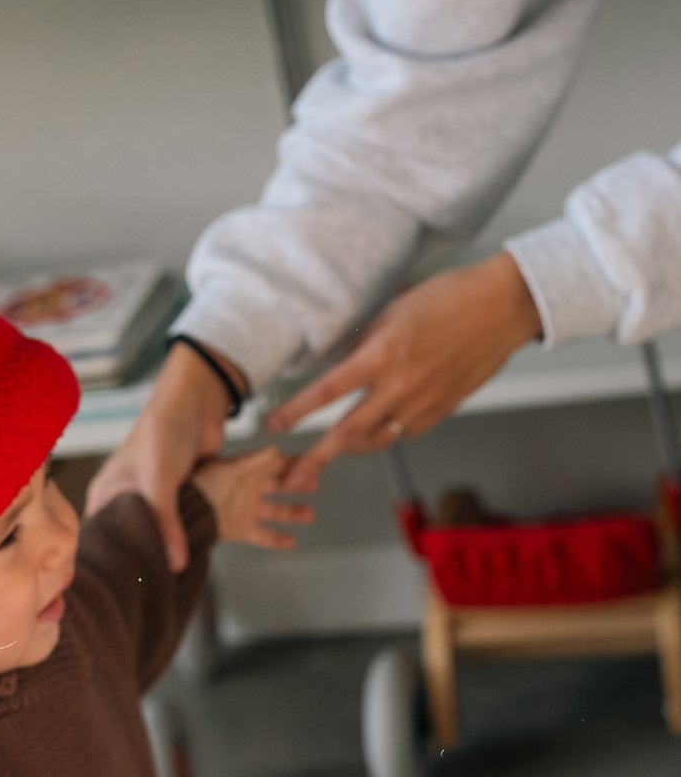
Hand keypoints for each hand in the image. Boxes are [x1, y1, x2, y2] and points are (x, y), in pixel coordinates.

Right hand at [86, 341, 247, 571]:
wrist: (195, 399)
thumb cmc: (162, 432)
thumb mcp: (158, 480)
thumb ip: (166, 522)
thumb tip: (176, 565)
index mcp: (109, 496)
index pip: (103, 540)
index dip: (112, 564)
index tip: (122, 592)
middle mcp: (128, 501)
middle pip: (134, 543)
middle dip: (146, 566)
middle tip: (156, 595)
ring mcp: (156, 500)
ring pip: (165, 536)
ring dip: (177, 553)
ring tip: (183, 586)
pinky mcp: (183, 496)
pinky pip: (188, 524)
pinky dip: (196, 537)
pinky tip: (204, 559)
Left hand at [192, 447, 313, 550]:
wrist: (183, 511)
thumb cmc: (199, 484)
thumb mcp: (229, 469)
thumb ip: (254, 461)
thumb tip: (275, 449)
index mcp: (247, 471)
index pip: (276, 465)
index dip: (294, 463)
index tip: (312, 462)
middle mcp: (248, 489)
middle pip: (279, 487)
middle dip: (298, 485)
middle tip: (315, 484)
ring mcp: (245, 510)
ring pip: (275, 511)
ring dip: (292, 513)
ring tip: (309, 514)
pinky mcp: (240, 529)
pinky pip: (262, 535)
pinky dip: (277, 540)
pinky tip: (291, 542)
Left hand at [266, 256, 541, 486]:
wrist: (503, 307)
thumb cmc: (451, 298)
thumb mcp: (394, 311)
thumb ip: (366, 344)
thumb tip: (341, 364)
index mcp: (383, 355)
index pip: (327, 391)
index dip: (295, 413)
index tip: (272, 425)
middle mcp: (400, 385)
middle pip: (347, 433)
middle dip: (315, 459)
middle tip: (291, 478)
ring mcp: (423, 402)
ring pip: (376, 439)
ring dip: (349, 449)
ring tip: (329, 453)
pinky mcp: (443, 410)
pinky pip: (404, 432)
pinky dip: (385, 434)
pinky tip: (376, 430)